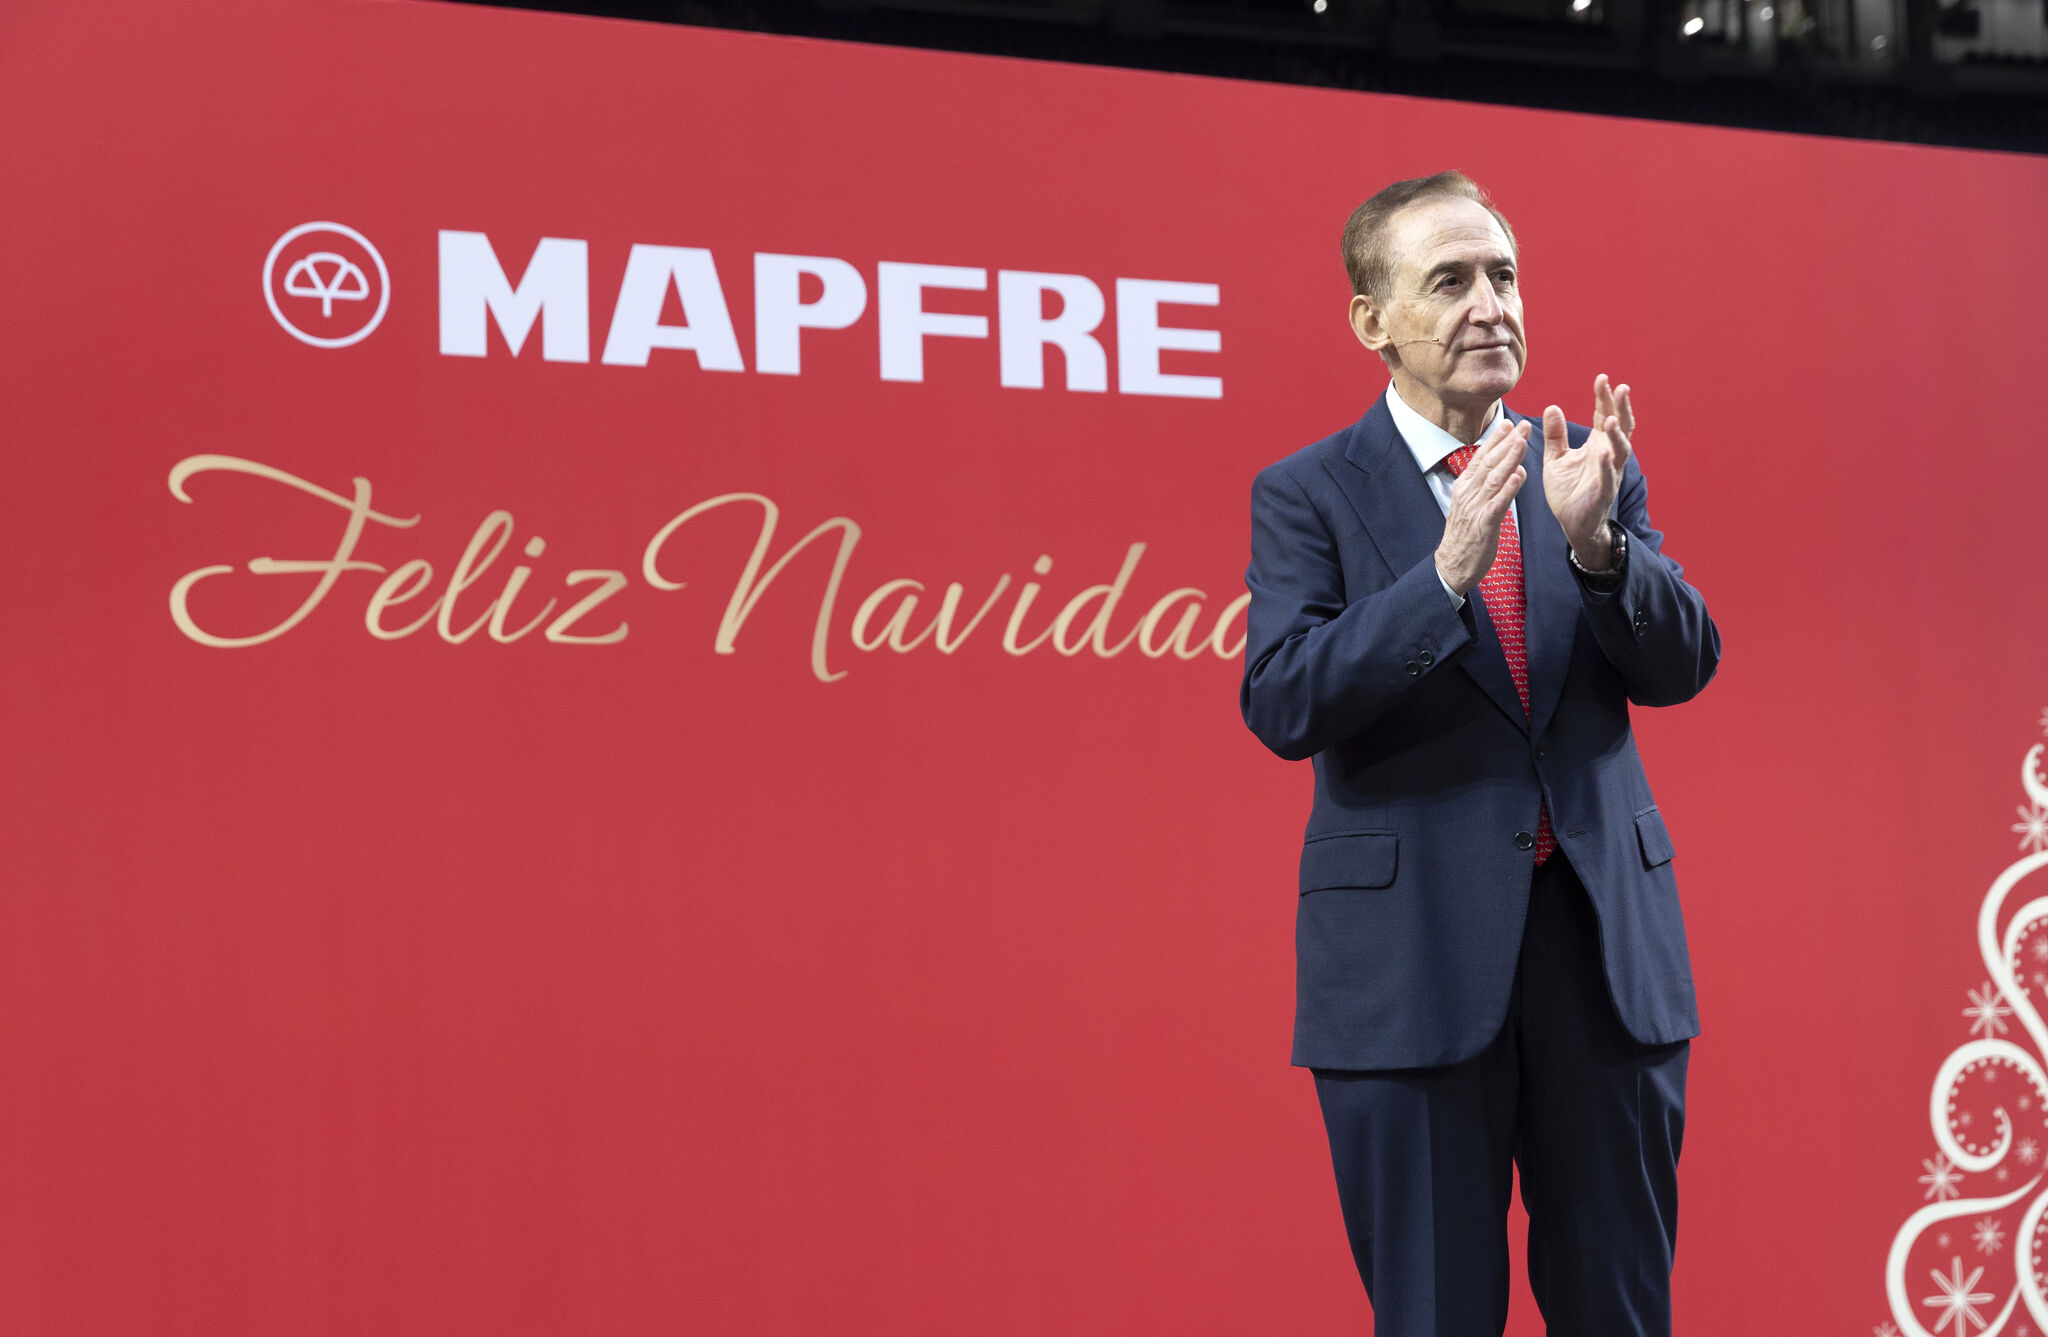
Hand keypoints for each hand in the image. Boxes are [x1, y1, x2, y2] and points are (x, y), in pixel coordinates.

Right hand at [1434, 418, 1530, 595]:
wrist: (1452, 566)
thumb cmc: (1466, 536)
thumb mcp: (1473, 506)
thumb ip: (1489, 487)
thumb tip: (1510, 470)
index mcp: (1465, 488)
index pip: (1481, 458)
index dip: (1495, 440)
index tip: (1508, 422)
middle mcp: (1468, 494)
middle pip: (1489, 463)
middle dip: (1506, 442)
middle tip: (1521, 424)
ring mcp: (1475, 509)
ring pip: (1494, 479)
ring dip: (1508, 459)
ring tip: (1521, 442)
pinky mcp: (1484, 525)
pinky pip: (1498, 504)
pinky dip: (1508, 489)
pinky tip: (1519, 476)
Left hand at [1543, 373, 1633, 569]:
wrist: (1572, 524)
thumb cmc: (1568, 490)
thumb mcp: (1556, 458)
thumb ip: (1556, 435)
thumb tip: (1552, 406)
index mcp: (1597, 444)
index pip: (1604, 415)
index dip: (1605, 397)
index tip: (1602, 378)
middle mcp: (1608, 455)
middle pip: (1620, 427)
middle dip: (1620, 408)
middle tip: (1620, 387)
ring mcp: (1609, 474)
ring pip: (1620, 451)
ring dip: (1615, 435)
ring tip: (1609, 419)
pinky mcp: (1603, 494)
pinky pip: (1608, 478)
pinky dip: (1606, 466)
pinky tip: (1604, 453)